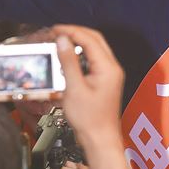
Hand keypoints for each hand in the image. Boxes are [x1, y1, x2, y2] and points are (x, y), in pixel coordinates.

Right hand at [53, 25, 124, 144]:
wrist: (99, 139)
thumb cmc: (89, 120)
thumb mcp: (74, 89)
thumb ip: (68, 62)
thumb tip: (63, 41)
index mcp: (108, 68)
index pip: (90, 39)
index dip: (71, 31)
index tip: (55, 29)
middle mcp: (112, 68)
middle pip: (95, 40)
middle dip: (76, 33)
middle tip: (57, 32)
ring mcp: (110, 74)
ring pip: (95, 49)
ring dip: (78, 42)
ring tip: (61, 42)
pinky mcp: (105, 81)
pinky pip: (93, 60)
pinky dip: (81, 55)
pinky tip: (69, 58)